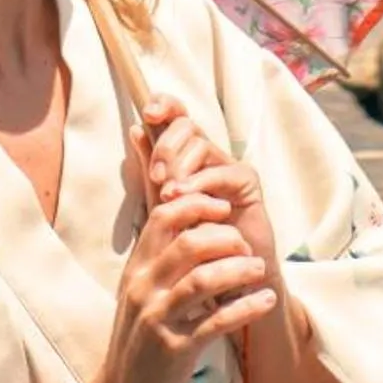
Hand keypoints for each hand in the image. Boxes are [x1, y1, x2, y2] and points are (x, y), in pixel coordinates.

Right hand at [85, 189, 276, 382]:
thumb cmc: (137, 349)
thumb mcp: (140, 300)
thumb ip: (160, 268)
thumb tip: (196, 233)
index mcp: (135, 272)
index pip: (162, 217)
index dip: (197, 205)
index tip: (224, 208)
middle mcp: (142, 289)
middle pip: (188, 242)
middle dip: (225, 237)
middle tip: (247, 244)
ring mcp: (157, 319)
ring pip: (203, 278)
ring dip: (239, 269)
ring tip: (260, 269)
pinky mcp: (175, 351)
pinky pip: (217, 321)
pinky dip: (247, 307)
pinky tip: (266, 301)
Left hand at [137, 96, 280, 296]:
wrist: (223, 277)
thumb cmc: (192, 239)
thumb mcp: (164, 202)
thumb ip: (151, 168)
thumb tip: (136, 130)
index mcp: (186, 154)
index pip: (178, 115)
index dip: (165, 104)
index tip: (149, 112)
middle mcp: (208, 154)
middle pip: (185, 125)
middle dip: (165, 146)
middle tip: (157, 176)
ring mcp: (228, 165)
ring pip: (200, 144)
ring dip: (179, 167)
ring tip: (167, 194)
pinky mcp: (247, 182)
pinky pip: (222, 171)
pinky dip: (198, 183)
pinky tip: (181, 196)